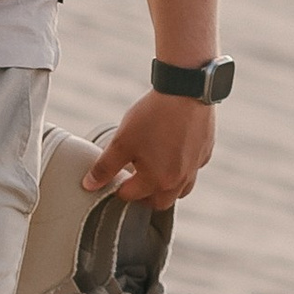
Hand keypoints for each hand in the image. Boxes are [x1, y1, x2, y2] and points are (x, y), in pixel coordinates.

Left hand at [83, 88, 213, 206]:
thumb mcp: (121, 141)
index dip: (117, 188)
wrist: (185, 91)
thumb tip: (88, 185)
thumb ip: (104, 167)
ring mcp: (195, 168)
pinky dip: (181, 169)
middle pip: (159, 202)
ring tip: (152, 171)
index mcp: (158, 181)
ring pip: (181, 190)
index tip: (112, 177)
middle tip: (131, 182)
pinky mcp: (205, 153)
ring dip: (166, 187)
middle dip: (143, 197)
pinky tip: (173, 153)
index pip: (131, 196)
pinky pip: (192, 170)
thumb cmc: (152, 116)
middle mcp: (180, 181)